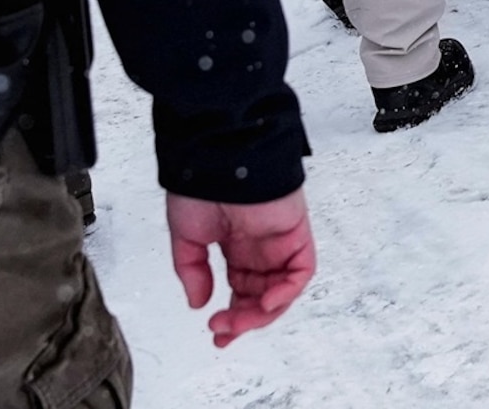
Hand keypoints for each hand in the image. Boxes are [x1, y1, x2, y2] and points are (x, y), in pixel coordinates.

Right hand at [167, 190, 314, 347]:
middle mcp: (260, 245)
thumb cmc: (200, 184)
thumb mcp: (187, 236)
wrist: (217, 157)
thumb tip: (198, 302)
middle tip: (223, 330)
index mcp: (237, 245)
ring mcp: (280, 240)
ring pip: (281, 289)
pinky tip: (265, 303)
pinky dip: (287, 291)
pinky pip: (301, 271)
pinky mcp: (297, 232)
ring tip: (236, 321)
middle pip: (262, 295)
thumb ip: (192, 271)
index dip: (233, 315)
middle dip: (244, 319)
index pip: (242, 290)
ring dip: (261, 312)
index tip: (217, 332)